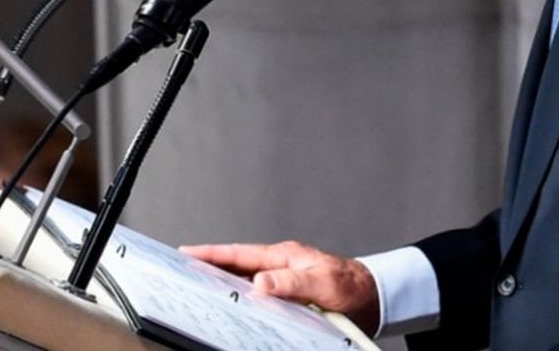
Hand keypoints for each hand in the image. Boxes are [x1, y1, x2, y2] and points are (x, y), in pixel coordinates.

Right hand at [181, 240, 379, 334]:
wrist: (374, 296)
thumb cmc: (350, 285)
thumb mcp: (320, 282)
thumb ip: (289, 281)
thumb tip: (258, 281)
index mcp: (282, 256)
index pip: (239, 254)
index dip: (211, 253)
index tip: (186, 252)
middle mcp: (279, 265)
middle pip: (236, 265)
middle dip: (209, 265)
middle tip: (184, 268)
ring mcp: (283, 279)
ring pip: (246, 279)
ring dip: (225, 282)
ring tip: (202, 287)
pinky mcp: (290, 295)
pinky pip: (259, 294)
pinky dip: (244, 296)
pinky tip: (236, 305)